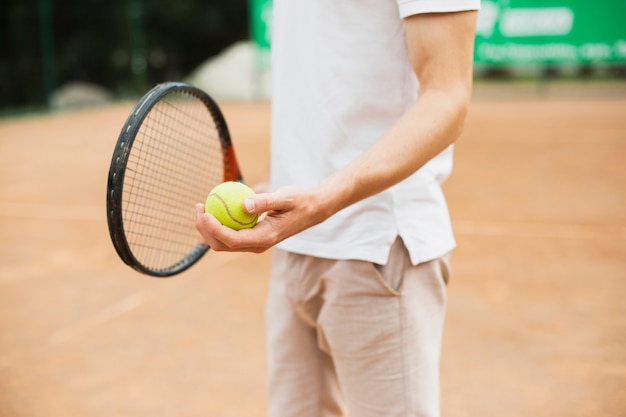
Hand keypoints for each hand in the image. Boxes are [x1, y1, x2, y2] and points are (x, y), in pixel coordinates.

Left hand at [195, 186, 324, 252]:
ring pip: (223, 243)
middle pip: (222, 245)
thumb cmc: (299, 201)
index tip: (204, 212)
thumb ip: (265, 201)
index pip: (232, 239)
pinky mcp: (252, 238)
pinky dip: (218, 224)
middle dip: (205, 230)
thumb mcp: (285, 197)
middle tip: (200, 206)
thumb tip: (243, 204)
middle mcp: (257, 245)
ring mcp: (254, 244)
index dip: (214, 229)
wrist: (311, 210)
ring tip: (202, 206)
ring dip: (208, 228)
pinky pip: (229, 235)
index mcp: (264, 238)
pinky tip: (212, 208)